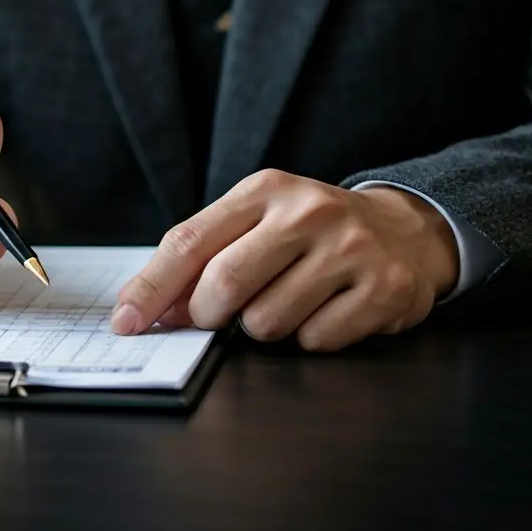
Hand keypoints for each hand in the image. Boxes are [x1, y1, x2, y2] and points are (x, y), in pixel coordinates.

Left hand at [111, 170, 460, 350]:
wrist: (405, 230)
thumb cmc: (309, 233)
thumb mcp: (256, 223)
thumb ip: (200, 258)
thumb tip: (144, 310)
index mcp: (265, 189)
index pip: (189, 242)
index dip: (150, 288)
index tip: (125, 323)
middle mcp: (309, 211)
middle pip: (225, 285)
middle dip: (209, 315)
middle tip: (221, 315)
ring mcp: (351, 249)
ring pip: (267, 323)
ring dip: (264, 328)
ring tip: (290, 300)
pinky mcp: (384, 288)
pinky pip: (315, 341)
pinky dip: (310, 337)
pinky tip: (327, 310)